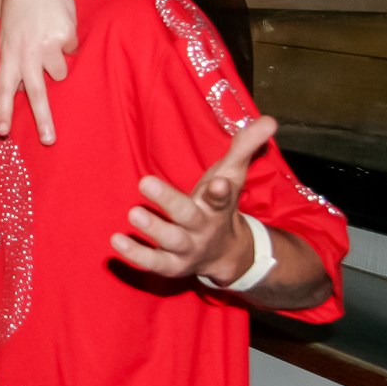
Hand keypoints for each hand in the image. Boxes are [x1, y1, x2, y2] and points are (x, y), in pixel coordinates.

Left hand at [0, 0, 77, 144]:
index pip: (2, 87)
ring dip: (58, 60)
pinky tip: (59, 23)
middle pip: (35, 93)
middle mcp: (26, 52)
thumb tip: (22, 89)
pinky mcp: (66, 36)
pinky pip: (72, 50)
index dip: (3, 111)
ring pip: (60, 72)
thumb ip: (14, 60)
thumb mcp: (8, 34)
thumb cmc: (20, 8)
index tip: (2, 133)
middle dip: (43, 119)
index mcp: (8, 53)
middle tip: (48, 140)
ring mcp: (47, 45)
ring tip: (49, 37)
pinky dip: (68, 41)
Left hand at [110, 115, 277, 283]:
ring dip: (152, 228)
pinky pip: (153, 262)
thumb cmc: (221, 204)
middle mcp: (203, 228)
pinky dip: (135, 254)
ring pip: (170, 240)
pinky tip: (116, 240)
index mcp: (219, 206)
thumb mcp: (233, 175)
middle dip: (168, 200)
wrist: (226, 254)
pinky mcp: (170, 265)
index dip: (220, 190)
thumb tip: (270, 120)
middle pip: (187, 215)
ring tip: (133, 213)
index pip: (222, 196)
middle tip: (146, 181)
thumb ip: (245, 147)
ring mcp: (186, 248)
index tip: (218, 181)